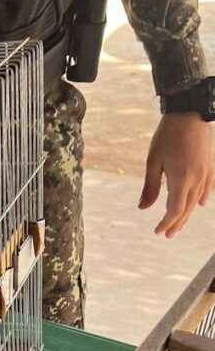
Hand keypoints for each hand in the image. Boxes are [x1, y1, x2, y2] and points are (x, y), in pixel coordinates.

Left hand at [139, 112, 213, 237]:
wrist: (189, 115)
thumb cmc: (167, 136)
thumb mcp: (153, 161)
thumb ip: (150, 187)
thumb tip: (143, 208)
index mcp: (181, 179)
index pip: (175, 209)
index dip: (166, 223)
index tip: (158, 231)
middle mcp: (197, 179)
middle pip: (186, 209)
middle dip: (176, 224)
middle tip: (166, 235)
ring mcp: (206, 174)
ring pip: (197, 201)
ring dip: (187, 214)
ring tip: (177, 225)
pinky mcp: (210, 167)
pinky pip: (206, 189)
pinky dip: (200, 199)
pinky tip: (199, 205)